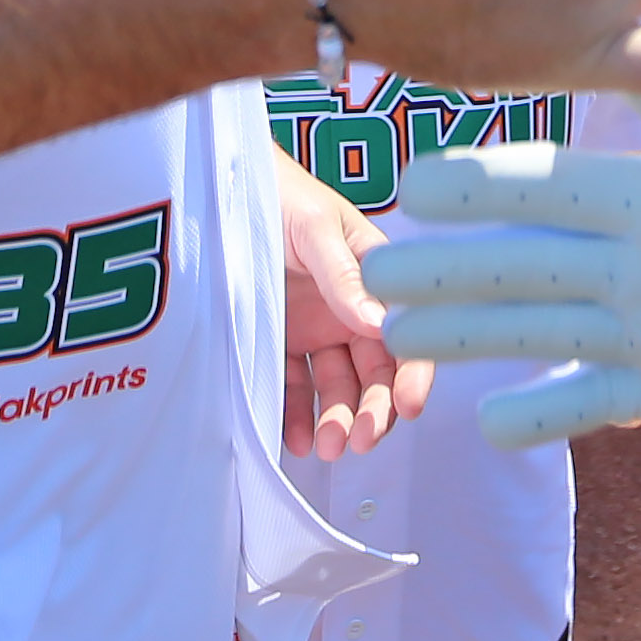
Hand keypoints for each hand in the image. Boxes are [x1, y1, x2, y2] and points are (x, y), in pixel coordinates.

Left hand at [277, 150, 428, 459]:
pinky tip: (295, 439)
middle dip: (374, 410)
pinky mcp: (281, 345)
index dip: (414, 373)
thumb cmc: (282, 197)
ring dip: (338, 420)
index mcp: (376, 280)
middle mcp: (352, 310)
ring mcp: (317, 330)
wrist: (227, 192)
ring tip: (327, 448)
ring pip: (338, 387)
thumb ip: (345, 276)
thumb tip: (379, 322)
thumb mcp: (317, 229)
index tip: (410, 406)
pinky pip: (294, 388)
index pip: (406, 334)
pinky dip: (297, 417)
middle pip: (376, 372)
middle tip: (359, 441)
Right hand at [368, 145, 640, 449]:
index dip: (489, 188)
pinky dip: (547, 416)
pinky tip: (487, 428)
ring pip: (546, 329)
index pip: (561, 185)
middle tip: (367, 273)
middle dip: (453, 266)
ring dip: (474, 334)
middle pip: (532, 261)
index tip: (412, 182)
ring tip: (398, 339)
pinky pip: (597, 402)